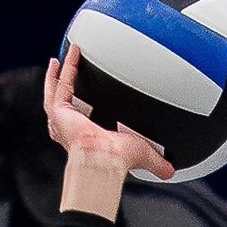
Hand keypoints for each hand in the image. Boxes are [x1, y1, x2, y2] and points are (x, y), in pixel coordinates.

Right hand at [44, 45, 172, 182]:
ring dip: (58, 76)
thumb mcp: (141, 153)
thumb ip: (156, 161)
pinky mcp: (58, 111)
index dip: (83, 109)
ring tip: (62, 59)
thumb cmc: (117, 160)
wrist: (103, 159)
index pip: (84, 120)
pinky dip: (59, 71)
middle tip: (67, 72)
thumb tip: (170, 171)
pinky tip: (68, 55)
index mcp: (88, 137)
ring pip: (56, 92)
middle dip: (63, 89)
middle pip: (64, 104)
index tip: (88, 98)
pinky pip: (57, 86)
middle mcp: (72, 128)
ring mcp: (63, 119)